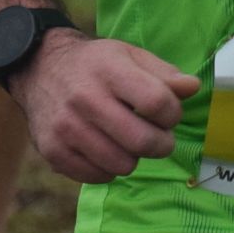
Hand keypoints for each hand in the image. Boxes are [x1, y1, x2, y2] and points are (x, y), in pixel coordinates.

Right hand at [9, 30, 196, 182]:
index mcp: (110, 72)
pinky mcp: (52, 151)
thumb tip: (192, 88)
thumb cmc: (96, 64)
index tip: (170, 114)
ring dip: (136, 158)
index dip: (173, 114)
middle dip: (162, 144)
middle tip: (160, 138)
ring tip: (130, 142)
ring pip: (121, 164)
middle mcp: (84, 101)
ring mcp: (65, 129)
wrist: (40, 70)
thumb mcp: (131, 55)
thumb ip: (165, 73)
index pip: (157, 102)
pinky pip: (96, 176)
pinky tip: (109, 151)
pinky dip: (110, 170)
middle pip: (141, 140)